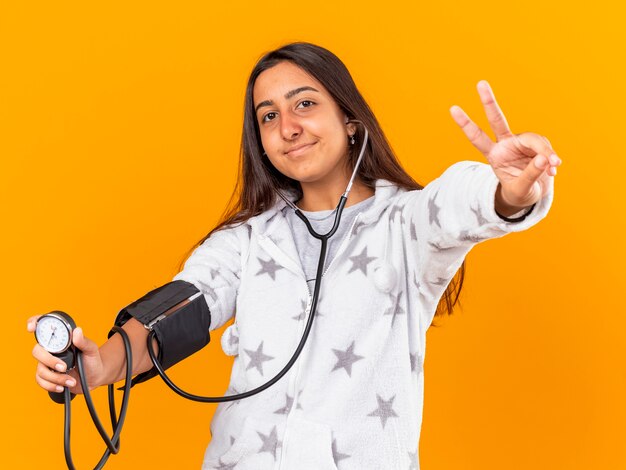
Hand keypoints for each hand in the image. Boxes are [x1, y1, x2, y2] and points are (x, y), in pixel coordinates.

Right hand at [28, 315, 104, 394]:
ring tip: (71, 380)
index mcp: (61, 340)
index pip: (44, 329)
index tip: (31, 328)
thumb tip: (77, 331)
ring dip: (55, 378)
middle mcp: (52, 351)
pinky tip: (63, 386)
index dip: (34, 324)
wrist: (96, 377)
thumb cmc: (93, 360)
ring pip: (40, 369)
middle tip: (64, 367)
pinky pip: (41, 381)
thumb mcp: (92, 350)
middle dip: (49, 361)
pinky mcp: (49, 376)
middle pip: (37, 351)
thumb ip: (84, 341)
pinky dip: (51, 385)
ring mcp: (48, 363)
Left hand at [449, 81, 561, 213]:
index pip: (477, 138)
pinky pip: (546, 148)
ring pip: (535, 140)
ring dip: (546, 154)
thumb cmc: (519, 192)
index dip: (466, 124)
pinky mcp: (537, 145)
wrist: (531, 194)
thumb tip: (544, 159)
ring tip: (553, 168)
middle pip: (497, 120)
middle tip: (480, 83)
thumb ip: (530, 174)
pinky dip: (551, 158)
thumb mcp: (520, 189)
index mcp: (493, 155)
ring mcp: (521, 142)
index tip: (453, 108)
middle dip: (488, 102)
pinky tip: (554, 169)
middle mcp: (505, 144)